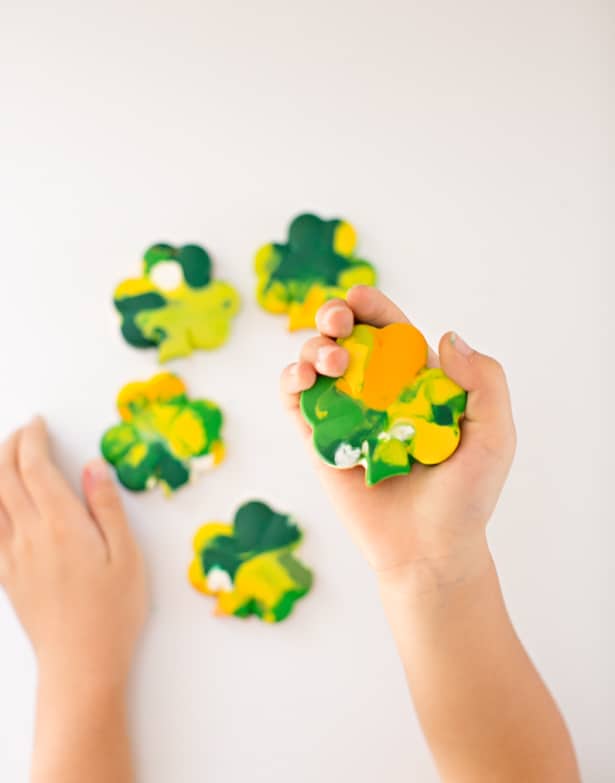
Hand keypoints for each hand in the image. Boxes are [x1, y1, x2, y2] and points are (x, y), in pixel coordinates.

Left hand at [0, 417, 147, 688]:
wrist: (81, 663)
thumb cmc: (113, 610)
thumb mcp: (126, 555)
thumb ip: (107, 507)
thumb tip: (93, 466)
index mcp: (62, 525)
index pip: (35, 468)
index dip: (33, 439)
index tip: (38, 423)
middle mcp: (29, 534)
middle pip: (5, 477)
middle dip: (9, 446)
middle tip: (22, 431)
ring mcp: (12, 556)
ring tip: (5, 455)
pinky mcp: (6, 575)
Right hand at [280, 286, 515, 584]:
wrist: (430, 550)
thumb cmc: (465, 497)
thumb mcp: (494, 436)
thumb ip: (484, 382)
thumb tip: (447, 336)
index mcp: (415, 383)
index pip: (389, 331)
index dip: (372, 308)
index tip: (359, 298)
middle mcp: (376, 394)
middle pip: (346, 339)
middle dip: (334, 318)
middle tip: (336, 322)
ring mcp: (345, 416)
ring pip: (316, 364)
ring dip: (313, 348)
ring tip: (330, 362)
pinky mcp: (319, 443)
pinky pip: (296, 403)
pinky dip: (291, 382)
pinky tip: (302, 380)